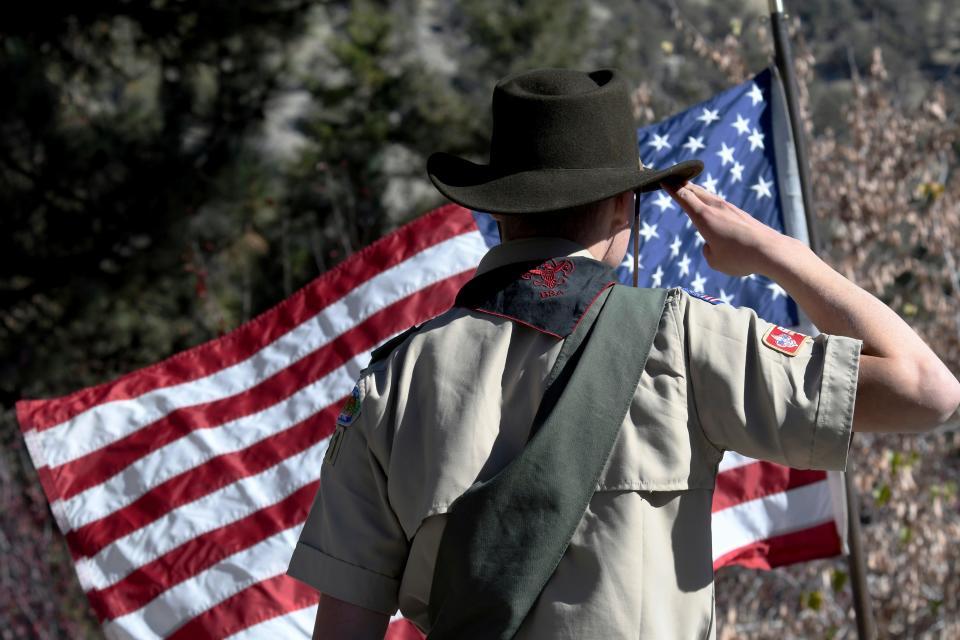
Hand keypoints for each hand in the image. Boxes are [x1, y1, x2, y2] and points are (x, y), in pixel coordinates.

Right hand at [662, 181, 791, 277]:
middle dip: (681, 184)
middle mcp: (716, 208)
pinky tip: (710, 205)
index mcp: (704, 217)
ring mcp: (730, 209)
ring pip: (708, 195)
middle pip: (694, 190)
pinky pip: (719, 204)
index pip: (683, 197)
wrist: (769, 250)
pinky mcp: (740, 214)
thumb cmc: (739, 258)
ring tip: (688, 188)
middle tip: (671, 178)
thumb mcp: (714, 261)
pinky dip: (709, 201)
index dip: (671, 188)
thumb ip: (708, 250)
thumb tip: (712, 243)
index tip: (663, 180)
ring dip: (696, 191)